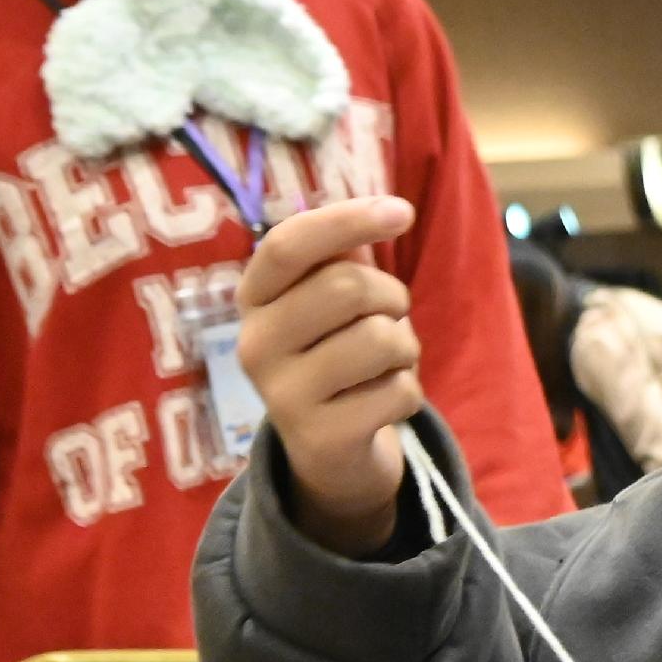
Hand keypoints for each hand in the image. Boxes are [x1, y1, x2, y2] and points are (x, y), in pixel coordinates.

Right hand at [236, 195, 419, 555]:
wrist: (329, 451)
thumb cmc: (335, 352)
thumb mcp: (329, 299)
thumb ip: (343, 255)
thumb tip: (380, 210)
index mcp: (253, 299)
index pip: (287, 245)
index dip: (346, 220)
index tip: (402, 211)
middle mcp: (254, 344)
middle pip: (347, 287)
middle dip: (392, 296)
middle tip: (389, 316)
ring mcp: (281, 395)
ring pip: (380, 339)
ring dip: (405, 346)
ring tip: (384, 363)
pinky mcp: (319, 437)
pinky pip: (401, 391)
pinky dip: (408, 392)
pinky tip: (380, 402)